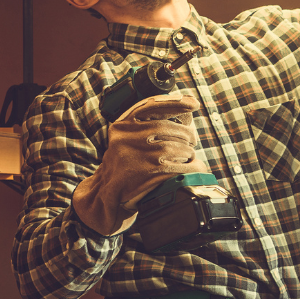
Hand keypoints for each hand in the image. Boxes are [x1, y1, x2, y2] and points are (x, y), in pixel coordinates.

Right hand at [72, 94, 205, 236]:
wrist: (105, 195)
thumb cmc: (123, 165)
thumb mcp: (125, 141)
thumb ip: (144, 126)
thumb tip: (182, 114)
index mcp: (121, 127)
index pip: (150, 106)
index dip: (174, 102)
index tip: (193, 103)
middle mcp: (126, 139)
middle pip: (167, 127)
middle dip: (186, 134)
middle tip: (191, 140)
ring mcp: (136, 156)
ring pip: (175, 147)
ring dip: (188, 153)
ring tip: (189, 156)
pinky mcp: (147, 174)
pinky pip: (177, 167)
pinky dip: (190, 168)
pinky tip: (193, 169)